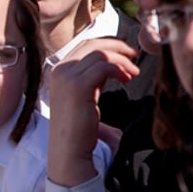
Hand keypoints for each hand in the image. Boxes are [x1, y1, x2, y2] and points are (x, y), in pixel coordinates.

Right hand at [48, 37, 138, 186]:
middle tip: (134, 54)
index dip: (106, 41)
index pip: (84, 45)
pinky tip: (127, 79)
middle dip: (117, 45)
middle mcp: (59, 70)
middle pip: (92, 44)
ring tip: (133, 72)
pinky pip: (104, 66)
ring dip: (122, 59)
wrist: (69, 149)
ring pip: (100, 53)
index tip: (124, 46)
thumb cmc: (78, 129)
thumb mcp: (84, 97)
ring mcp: (66, 76)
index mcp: (57, 70)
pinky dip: (119, 69)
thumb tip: (112, 70)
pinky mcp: (78, 86)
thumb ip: (93, 80)